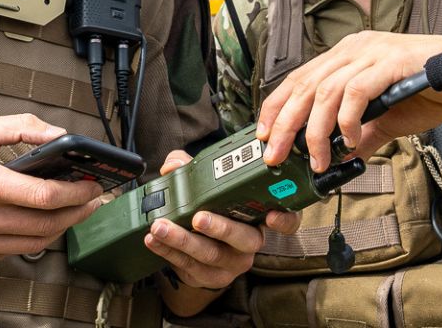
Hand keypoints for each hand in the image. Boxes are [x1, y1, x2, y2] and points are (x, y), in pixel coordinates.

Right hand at [0, 114, 103, 268]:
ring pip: (33, 243)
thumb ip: (21, 127)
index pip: (43, 195)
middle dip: (77, 211)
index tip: (93, 185)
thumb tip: (59, 134)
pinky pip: (11, 253)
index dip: (76, 192)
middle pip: (45, 223)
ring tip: (72, 211)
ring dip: (60, 228)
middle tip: (92, 199)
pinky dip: (30, 238)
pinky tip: (37, 222)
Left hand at [145, 150, 299, 301]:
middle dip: (219, 228)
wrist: (200, 248)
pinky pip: (188, 266)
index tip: (272, 216)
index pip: (287, 221)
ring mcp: (232, 263)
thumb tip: (174, 165)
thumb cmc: (211, 208)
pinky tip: (153, 240)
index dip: (284, 220)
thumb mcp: (206, 185)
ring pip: (211, 255)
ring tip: (160, 227)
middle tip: (198, 217)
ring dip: (182, 240)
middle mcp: (251, 243)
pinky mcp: (210, 277)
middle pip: (243, 240)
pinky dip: (168, 251)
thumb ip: (191, 169)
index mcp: (260, 217)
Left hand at [257, 31, 441, 169]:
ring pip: (326, 91)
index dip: (276, 107)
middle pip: (305, 86)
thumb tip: (340, 157)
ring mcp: (373, 52)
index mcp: (348, 56)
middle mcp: (355, 48)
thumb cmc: (431, 89)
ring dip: (316, 130)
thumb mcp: (387, 118)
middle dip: (284, 124)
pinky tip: (351, 139)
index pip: (299, 79)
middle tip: (275, 155)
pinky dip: (348, 119)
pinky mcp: (391, 61)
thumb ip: (361, 133)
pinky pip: (357, 91)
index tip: (263, 135)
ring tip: (318, 159)